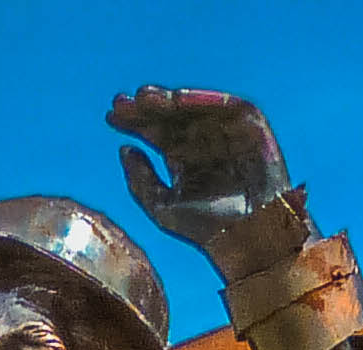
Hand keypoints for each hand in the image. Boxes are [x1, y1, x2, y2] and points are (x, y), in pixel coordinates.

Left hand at [110, 87, 293, 265]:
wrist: (249, 239)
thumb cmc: (207, 230)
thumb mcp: (162, 207)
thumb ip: (139, 181)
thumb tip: (123, 149)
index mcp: (180, 157)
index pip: (153, 132)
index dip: (133, 122)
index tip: (111, 117)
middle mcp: (200, 141)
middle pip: (170, 116)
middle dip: (147, 107)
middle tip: (125, 102)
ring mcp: (225, 132)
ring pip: (194, 108)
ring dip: (171, 99)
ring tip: (147, 98)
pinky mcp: (251, 128)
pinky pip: (228, 107)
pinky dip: (205, 99)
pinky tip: (180, 98)